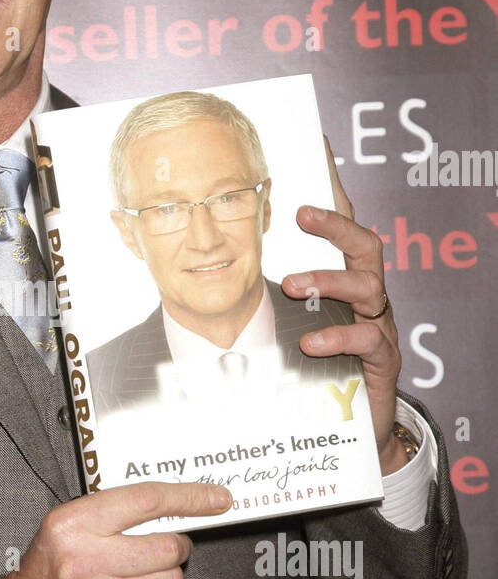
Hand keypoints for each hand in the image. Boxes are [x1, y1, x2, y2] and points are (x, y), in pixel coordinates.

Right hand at [0, 481, 232, 578]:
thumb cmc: (48, 571)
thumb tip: (173, 504)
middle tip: (168, 545)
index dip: (189, 497)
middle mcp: (87, 558)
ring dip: (168, 575)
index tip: (216, 498)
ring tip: (143, 575)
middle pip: (168, 545)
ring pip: (172, 578)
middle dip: (178, 545)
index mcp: (74, 524)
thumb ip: (112, 513)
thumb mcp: (65, 527)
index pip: (146, 500)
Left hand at [281, 136, 406, 474]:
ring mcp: (378, 326)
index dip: (331, 190)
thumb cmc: (308, 367)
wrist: (348, 427)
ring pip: (368, 288)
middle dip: (337, 225)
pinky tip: (310, 342)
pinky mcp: (382, 362)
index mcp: (341, 279)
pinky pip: (368, 341)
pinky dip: (338, 338)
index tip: (317, 150)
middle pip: (365, 245)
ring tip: (292, 285)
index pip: (340, 227)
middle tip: (303, 214)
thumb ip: (251, 295)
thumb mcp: (279, 325)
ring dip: (328, 281)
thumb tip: (195, 262)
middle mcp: (365, 295)